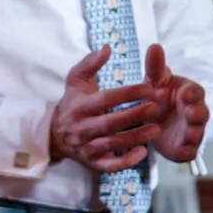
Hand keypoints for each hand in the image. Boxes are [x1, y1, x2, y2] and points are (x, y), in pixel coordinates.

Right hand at [48, 48, 163, 172]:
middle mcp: (82, 128)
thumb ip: (90, 63)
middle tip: (157, 108)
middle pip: (110, 123)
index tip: (149, 86)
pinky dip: (125, 161)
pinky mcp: (92, 162)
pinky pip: (109, 165)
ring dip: (135, 137)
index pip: (105, 99)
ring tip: (156, 129)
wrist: (55, 135)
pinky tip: (143, 152)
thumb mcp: (76, 80)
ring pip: (112, 144)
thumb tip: (107, 48)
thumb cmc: (73, 102)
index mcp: (80, 106)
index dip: (127, 93)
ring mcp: (87, 147)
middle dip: (134, 115)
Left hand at [143, 43, 210, 164]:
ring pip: (198, 133)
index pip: (196, 92)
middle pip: (202, 113)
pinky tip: (179, 150)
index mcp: (189, 94)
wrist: (154, 123)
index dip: (192, 93)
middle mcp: (194, 112)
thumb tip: (154, 46)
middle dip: (197, 113)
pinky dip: (186, 151)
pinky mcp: (185, 148)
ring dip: (194, 132)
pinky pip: (189, 152)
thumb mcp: (155, 82)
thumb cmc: (159, 97)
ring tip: (188, 133)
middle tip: (190, 112)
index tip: (184, 92)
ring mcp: (191, 131)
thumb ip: (155, 67)